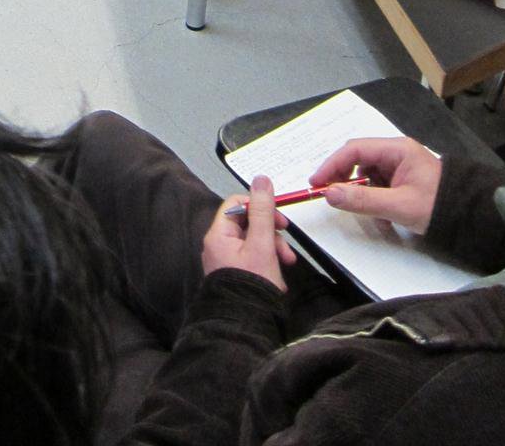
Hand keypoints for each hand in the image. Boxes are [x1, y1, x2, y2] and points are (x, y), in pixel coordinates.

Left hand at [201, 176, 294, 290]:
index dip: (259, 206)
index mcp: (218, 234)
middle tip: (286, 249)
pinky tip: (278, 278)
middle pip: (248, 224)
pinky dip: (267, 264)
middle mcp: (218, 245)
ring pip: (253, 243)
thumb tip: (261, 179)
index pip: (237, 204)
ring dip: (273, 250)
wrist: (246, 326)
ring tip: (286, 265)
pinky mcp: (235, 275)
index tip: (279, 220)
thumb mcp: (262, 244)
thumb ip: (263, 211)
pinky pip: (252, 259)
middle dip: (271, 234)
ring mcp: (226, 261)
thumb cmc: (252, 283)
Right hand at [310, 137, 441, 234]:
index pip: (354, 149)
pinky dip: (375, 201)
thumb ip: (363, 200)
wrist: (471, 219)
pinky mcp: (403, 180)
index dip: (332, 165)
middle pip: (358, 160)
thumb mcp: (399, 206)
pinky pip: (378, 186)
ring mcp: (399, 166)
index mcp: (396, 149)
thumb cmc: (437, 207)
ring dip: (362, 195)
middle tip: (331, 197)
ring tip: (369, 215)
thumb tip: (329, 194)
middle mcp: (396, 152)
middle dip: (344, 179)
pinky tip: (383, 219)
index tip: (316, 183)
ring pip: (367, 175)